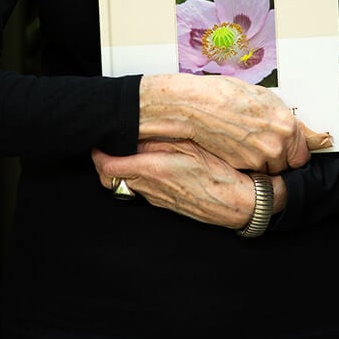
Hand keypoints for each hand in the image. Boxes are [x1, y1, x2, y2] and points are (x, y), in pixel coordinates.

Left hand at [93, 139, 287, 228]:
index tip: (98, 143)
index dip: (98, 155)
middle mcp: (151, 188)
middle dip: (104, 163)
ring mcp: (159, 199)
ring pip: (127, 185)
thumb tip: (138, 133)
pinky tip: (153, 164)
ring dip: (123, 169)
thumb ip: (161, 140)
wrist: (241, 204)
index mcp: (153, 171)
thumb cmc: (221, 174)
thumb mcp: (191, 146)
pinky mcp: (168, 204)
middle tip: (107, 147)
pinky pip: (144, 191)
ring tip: (131, 150)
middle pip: (111, 180)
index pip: (108, 168)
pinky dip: (140, 177)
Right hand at [138, 74, 330, 174]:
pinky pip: (251, 172)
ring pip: (269, 171)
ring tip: (245, 141)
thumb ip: (288, 120)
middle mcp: (276, 146)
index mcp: (286, 125)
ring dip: (262, 162)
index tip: (288, 146)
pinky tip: (235, 146)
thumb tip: (310, 135)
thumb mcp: (266, 99)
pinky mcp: (241, 167)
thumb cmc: (227, 95)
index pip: (304, 154)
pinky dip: (246, 164)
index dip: (294, 149)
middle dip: (278, 156)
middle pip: (287, 165)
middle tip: (262, 140)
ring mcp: (258, 159)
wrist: (198, 105)